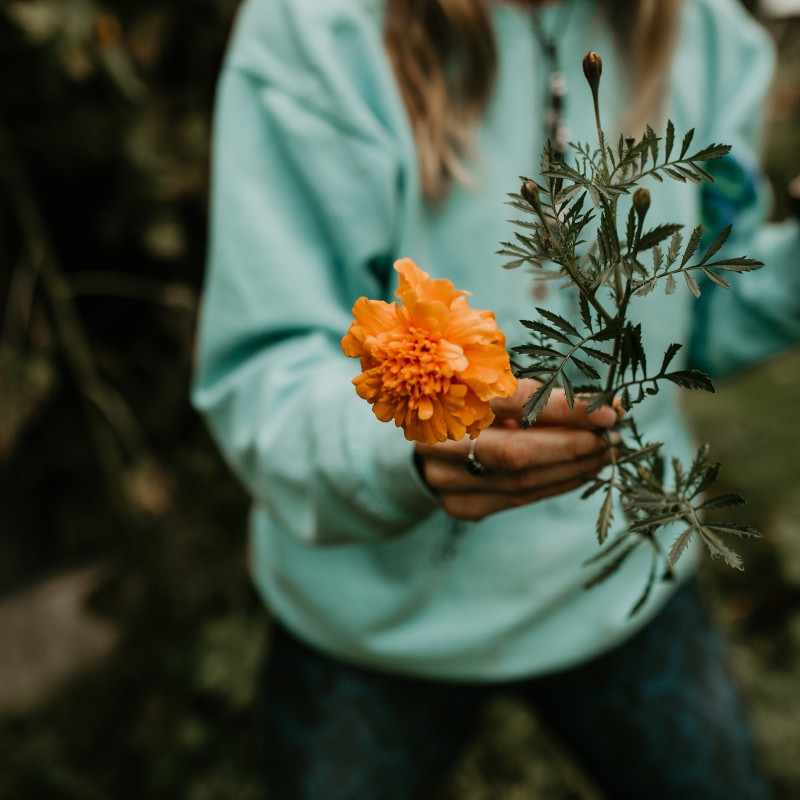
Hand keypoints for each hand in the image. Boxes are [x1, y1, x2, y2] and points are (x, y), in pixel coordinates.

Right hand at [414, 379, 619, 520]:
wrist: (419, 446)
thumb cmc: (465, 405)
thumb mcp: (493, 388)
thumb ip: (538, 397)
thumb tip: (603, 406)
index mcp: (448, 395)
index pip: (515, 403)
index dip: (565, 408)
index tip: (609, 411)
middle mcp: (442, 439)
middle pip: (517, 451)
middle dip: (573, 446)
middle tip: (611, 438)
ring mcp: (446, 478)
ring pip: (520, 480)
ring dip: (571, 469)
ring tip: (603, 454)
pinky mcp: (459, 506)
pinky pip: (518, 499)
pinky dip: (555, 485)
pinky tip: (579, 472)